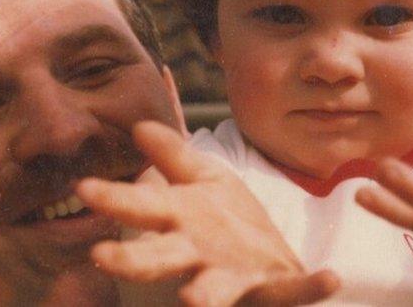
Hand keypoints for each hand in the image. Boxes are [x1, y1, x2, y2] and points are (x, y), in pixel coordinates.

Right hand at [77, 121, 338, 306]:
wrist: (268, 261)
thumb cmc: (225, 224)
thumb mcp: (202, 183)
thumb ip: (174, 157)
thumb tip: (140, 124)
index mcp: (181, 221)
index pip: (142, 206)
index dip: (114, 198)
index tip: (82, 188)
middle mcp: (199, 254)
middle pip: (161, 257)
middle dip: (134, 259)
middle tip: (103, 257)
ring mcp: (234, 278)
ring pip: (214, 289)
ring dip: (207, 294)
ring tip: (193, 300)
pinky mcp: (273, 290)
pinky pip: (292, 292)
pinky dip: (310, 288)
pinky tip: (329, 276)